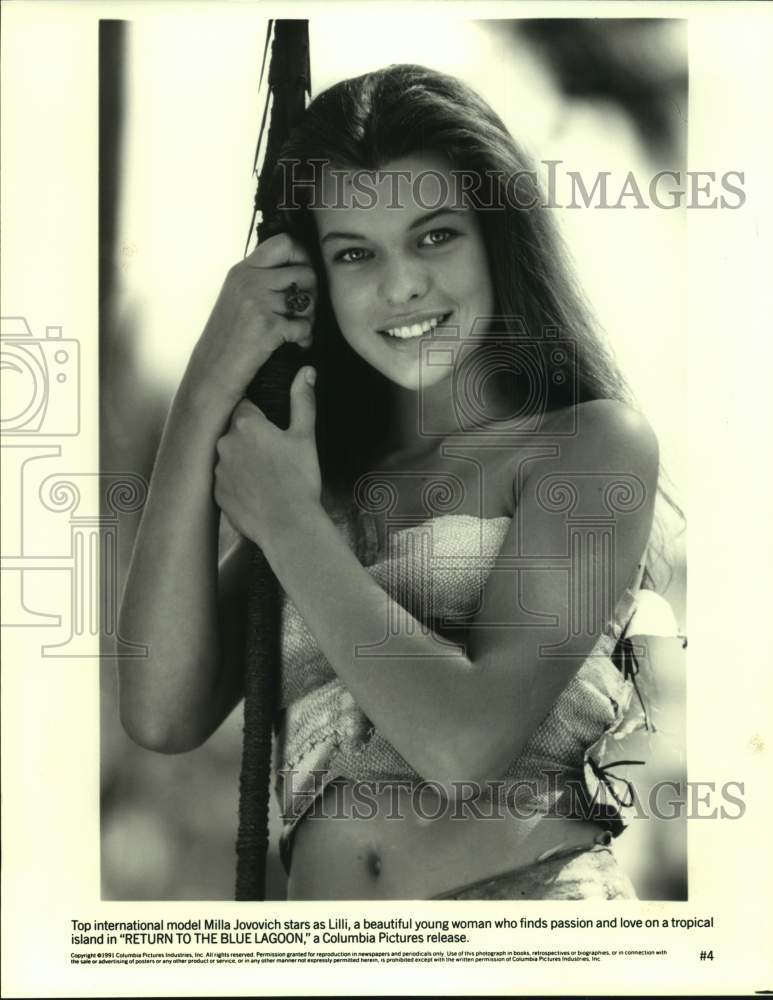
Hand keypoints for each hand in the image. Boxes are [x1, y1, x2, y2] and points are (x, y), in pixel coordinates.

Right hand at [186, 233, 316, 411]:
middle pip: (305, 272)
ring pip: (308, 300)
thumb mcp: (237, 298)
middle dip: (312, 293)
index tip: (303, 276)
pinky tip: (296, 344)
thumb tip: (297, 268)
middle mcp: (249, 281)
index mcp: (242, 270)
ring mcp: (257, 302)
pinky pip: (305, 326)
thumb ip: (261, 279)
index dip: (303, 257)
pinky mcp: (267, 327)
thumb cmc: (227, 339)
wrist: (212, 372)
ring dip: (309, 318)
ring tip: (298, 329)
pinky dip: (305, 338)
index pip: (284, 243)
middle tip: (303, 311)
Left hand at [214, 365, 320, 548]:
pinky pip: (225, 480)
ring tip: (267, 477)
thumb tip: (306, 371)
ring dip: (242, 460)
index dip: (261, 416)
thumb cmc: (299, 481)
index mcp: (245, 425)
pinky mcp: (215, 493)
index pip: (245, 406)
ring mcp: (217, 470)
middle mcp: (224, 443)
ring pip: (228, 456)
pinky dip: (237, 483)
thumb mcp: (305, 437)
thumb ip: (302, 401)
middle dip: (251, 439)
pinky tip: (257, 492)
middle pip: (235, 431)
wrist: (288, 526)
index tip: (272, 429)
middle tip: (274, 456)